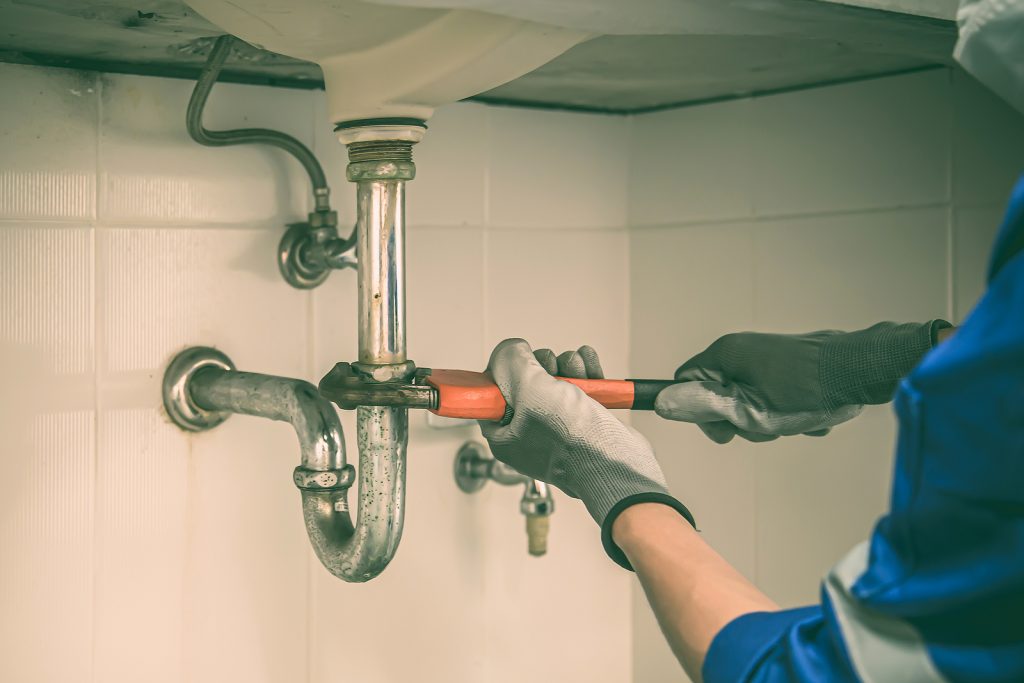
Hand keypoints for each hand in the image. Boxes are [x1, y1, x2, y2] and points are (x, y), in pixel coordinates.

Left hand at [479, 339, 693, 567]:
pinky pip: (580, 388)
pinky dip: (586, 373)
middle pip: (527, 382)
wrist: (617, 464)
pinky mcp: (584, 422)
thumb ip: (511, 362)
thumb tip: (510, 348)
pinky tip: (591, 367)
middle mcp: (528, 432)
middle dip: (544, 365)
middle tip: (552, 367)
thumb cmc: (572, 440)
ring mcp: (558, 428)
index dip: (506, 371)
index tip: (521, 361)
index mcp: (504, 434)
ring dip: (569, 366)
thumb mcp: (530, 391)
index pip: (492, 393)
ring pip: (556, 382)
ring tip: (578, 370)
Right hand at [654, 321, 949, 442]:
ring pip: (748, 400)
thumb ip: (704, 407)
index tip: (726, 430)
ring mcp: (765, 356)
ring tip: (793, 421)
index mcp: (726, 355)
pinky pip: (772, 395)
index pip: (686, 384)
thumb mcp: (749, 409)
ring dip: (768, 420)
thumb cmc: (808, 390)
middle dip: (742, 421)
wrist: (860, 371)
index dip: (700, 413)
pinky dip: (787, 410)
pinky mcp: (787, 365)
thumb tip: (663, 402)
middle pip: (718, 396)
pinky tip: (807, 415)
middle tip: (767, 426)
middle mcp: (741, 350)